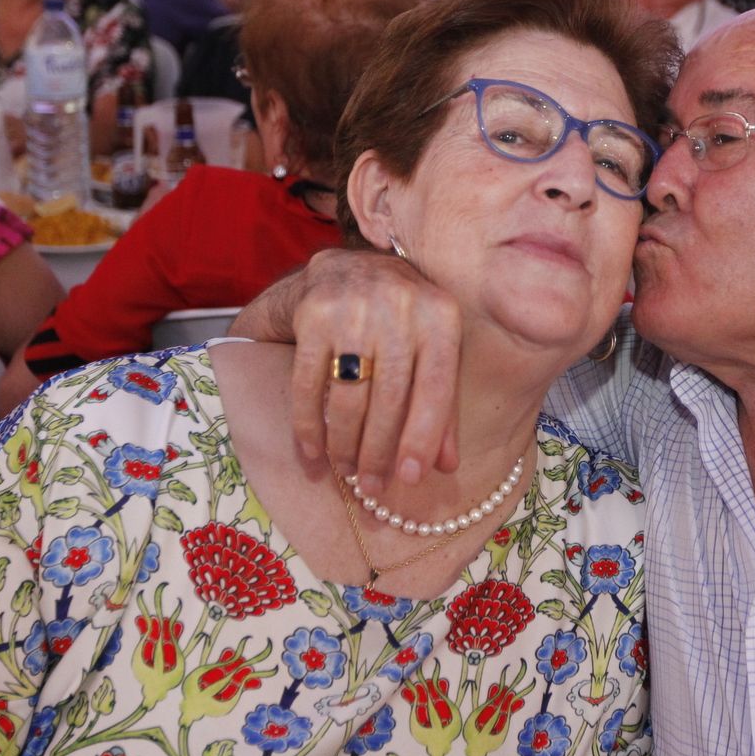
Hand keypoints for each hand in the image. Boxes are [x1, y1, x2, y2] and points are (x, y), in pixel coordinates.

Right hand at [274, 249, 463, 494]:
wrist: (346, 269)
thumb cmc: (400, 321)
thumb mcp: (431, 351)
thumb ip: (442, 404)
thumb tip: (446, 466)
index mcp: (441, 314)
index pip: (436, 387)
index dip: (423, 438)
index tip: (410, 478)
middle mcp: (400, 304)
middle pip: (391, 397)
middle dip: (379, 450)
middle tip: (372, 486)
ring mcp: (353, 306)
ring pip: (349, 394)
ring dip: (345, 444)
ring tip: (345, 472)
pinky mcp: (313, 313)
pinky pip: (309, 384)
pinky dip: (309, 425)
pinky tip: (312, 453)